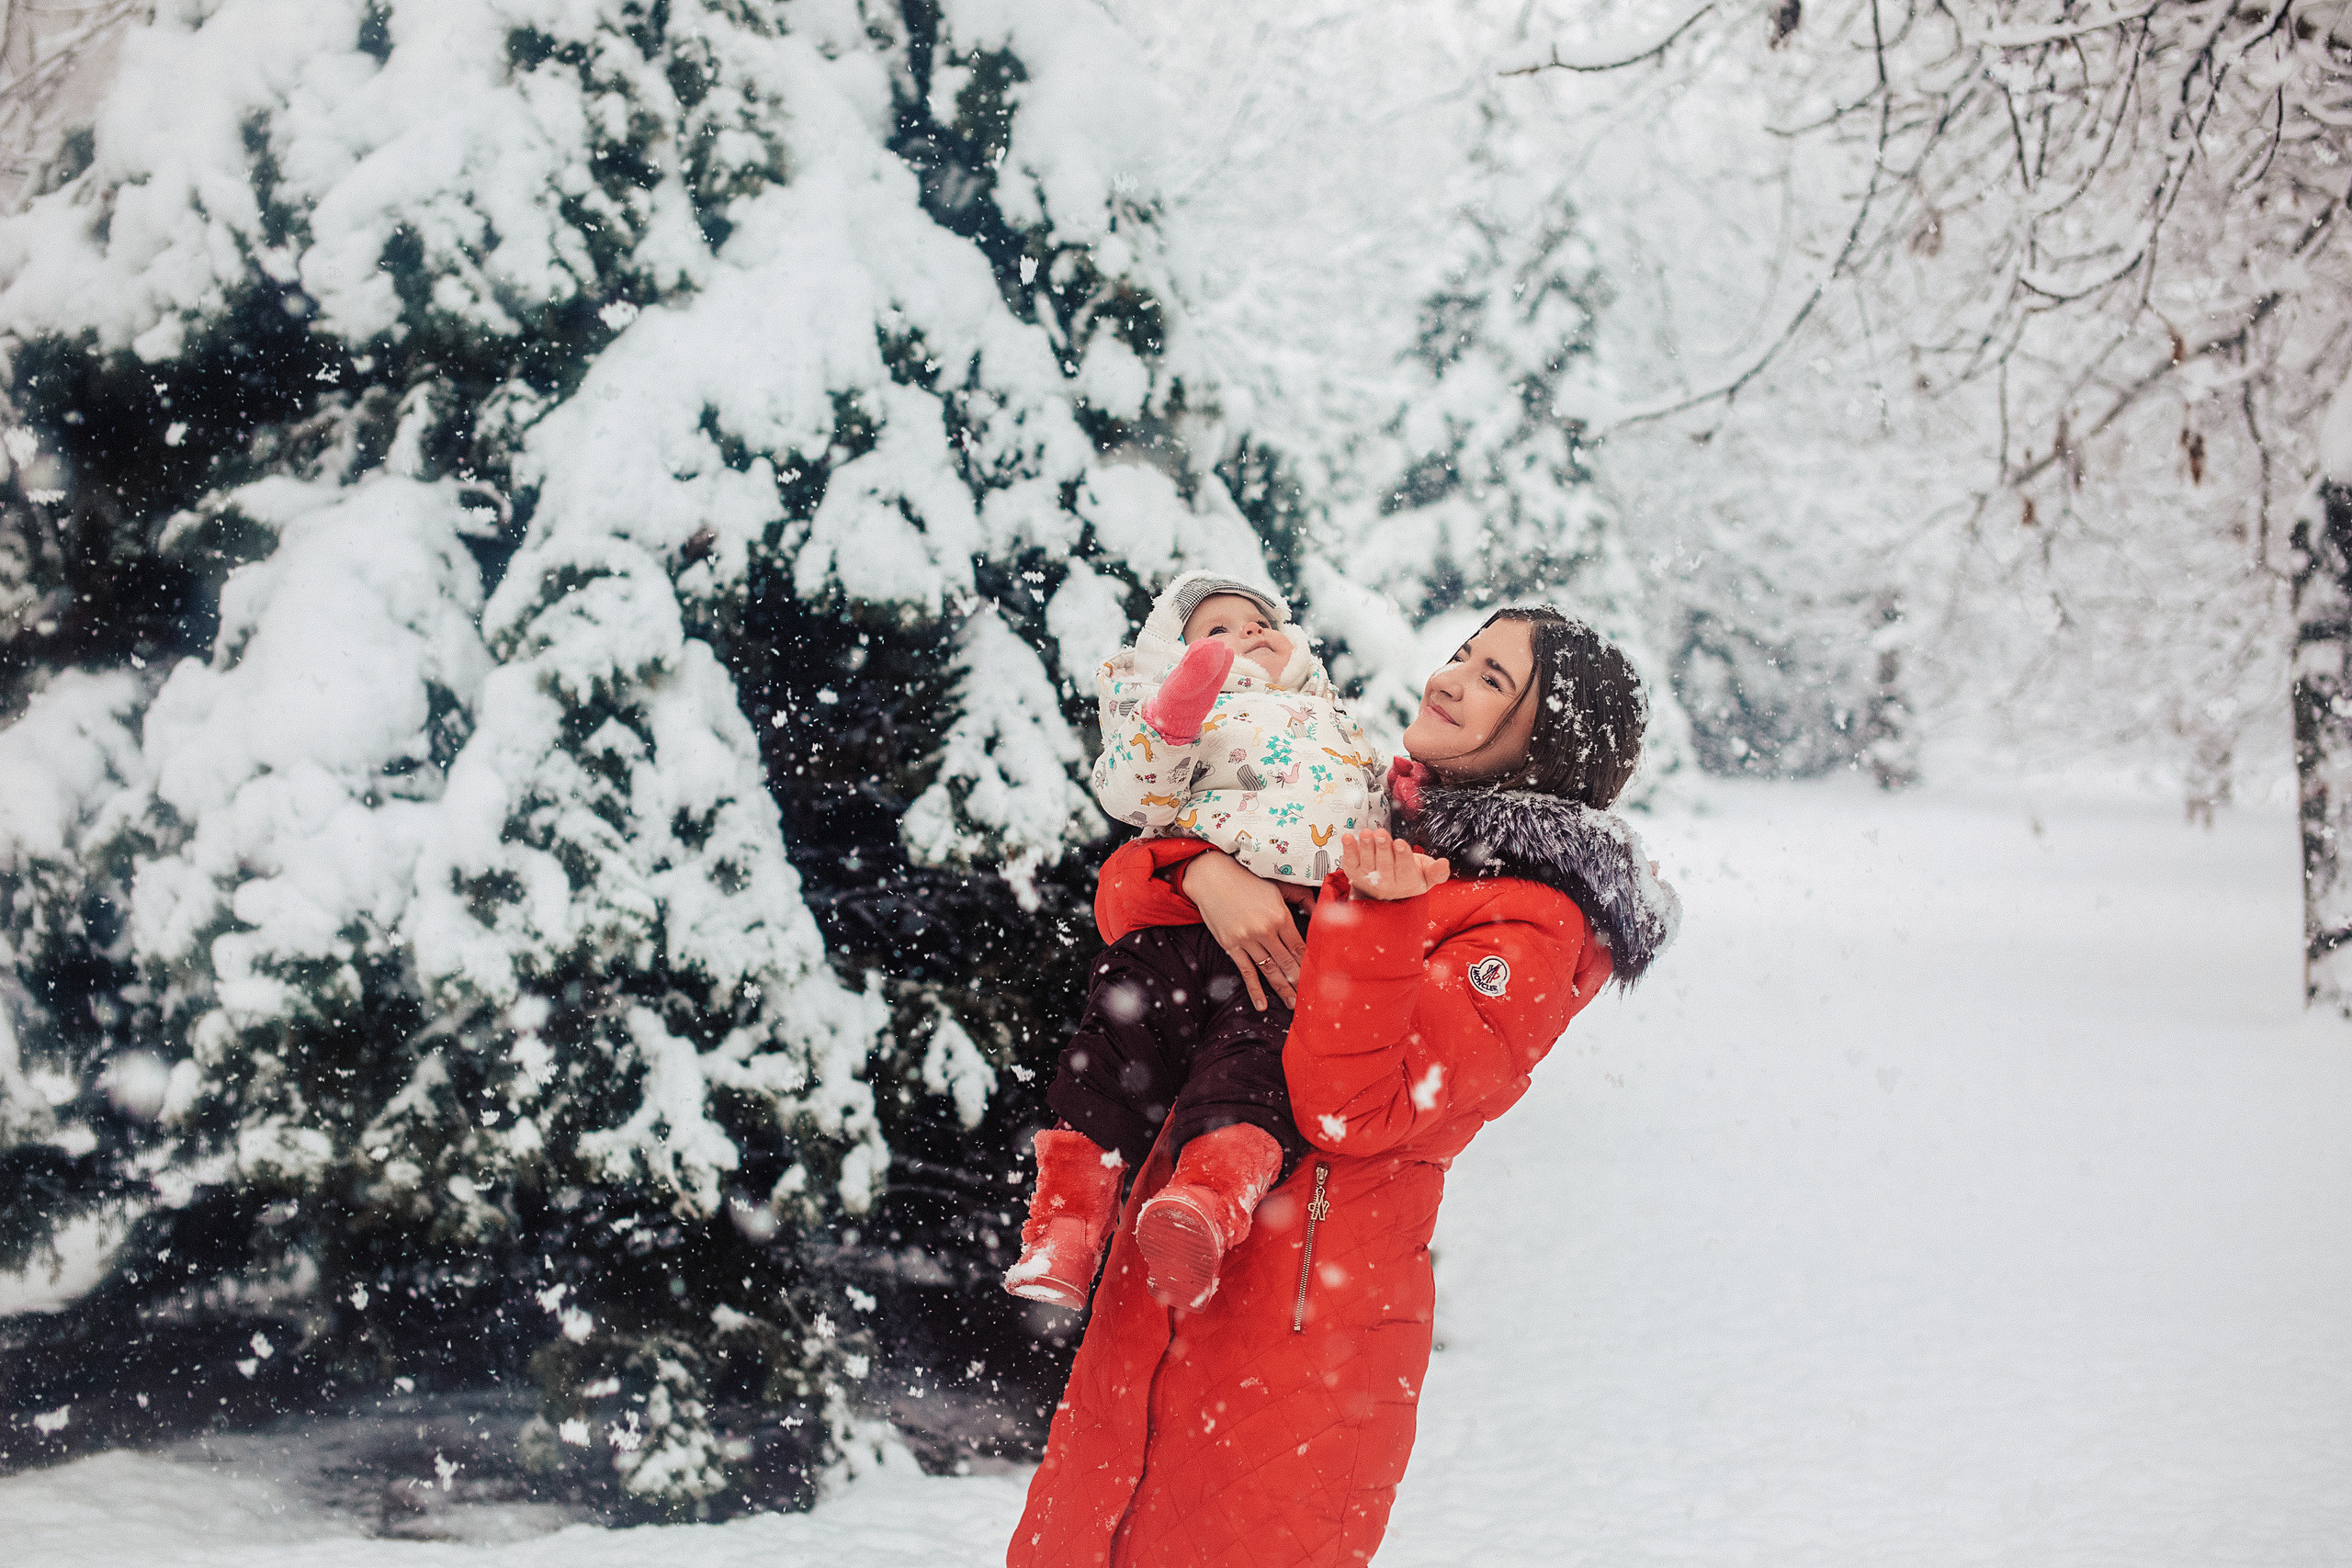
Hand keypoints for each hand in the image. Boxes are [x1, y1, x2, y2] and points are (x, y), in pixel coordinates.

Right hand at [1181, 850, 1305, 1010]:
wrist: (1213, 879)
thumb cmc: (1248, 881)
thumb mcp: (1279, 885)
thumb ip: (1302, 898)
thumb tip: (1320, 911)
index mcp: (1280, 915)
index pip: (1299, 946)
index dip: (1309, 963)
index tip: (1318, 977)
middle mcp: (1265, 930)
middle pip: (1287, 962)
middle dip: (1300, 982)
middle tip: (1310, 998)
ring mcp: (1247, 940)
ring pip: (1269, 970)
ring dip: (1282, 989)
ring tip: (1293, 1003)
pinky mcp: (1231, 946)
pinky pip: (1246, 972)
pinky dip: (1254, 990)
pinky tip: (1262, 1005)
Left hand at [1339, 829, 1449, 901]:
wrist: (1388, 888)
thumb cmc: (1410, 875)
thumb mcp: (1427, 875)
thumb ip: (1437, 871)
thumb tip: (1444, 863)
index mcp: (1407, 882)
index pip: (1405, 868)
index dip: (1402, 855)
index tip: (1400, 843)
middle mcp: (1386, 884)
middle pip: (1384, 864)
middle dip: (1383, 847)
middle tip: (1381, 834)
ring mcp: (1369, 879)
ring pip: (1367, 862)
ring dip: (1366, 846)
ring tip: (1366, 833)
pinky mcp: (1355, 874)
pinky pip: (1351, 862)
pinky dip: (1348, 850)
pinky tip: (1348, 838)